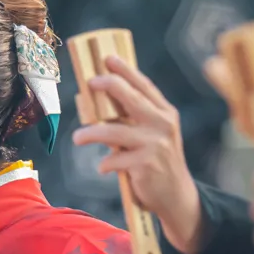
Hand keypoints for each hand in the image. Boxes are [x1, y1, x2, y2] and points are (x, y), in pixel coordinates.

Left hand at [72, 55, 204, 253]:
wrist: (176, 196)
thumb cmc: (158, 163)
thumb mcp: (154, 137)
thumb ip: (134, 121)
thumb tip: (98, 108)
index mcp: (165, 114)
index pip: (144, 86)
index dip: (125, 70)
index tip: (108, 58)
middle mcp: (162, 125)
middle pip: (131, 98)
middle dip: (109, 86)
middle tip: (90, 82)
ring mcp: (155, 144)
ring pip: (114, 131)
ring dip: (91, 133)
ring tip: (77, 138)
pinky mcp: (145, 164)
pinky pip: (114, 159)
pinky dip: (106, 164)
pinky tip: (104, 168)